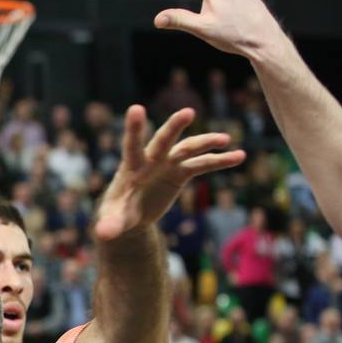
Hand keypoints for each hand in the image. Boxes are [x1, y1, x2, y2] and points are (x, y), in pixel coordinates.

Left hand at [94, 105, 244, 241]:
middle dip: (174, 127)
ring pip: (188, 148)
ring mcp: (166, 164)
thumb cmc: (116, 215)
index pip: (132, 145)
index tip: (136, 108)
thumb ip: (110, 225)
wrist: (130, 216)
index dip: (134, 129)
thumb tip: (102, 234)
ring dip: (205, 143)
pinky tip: (239, 156)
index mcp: (130, 168)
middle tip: (187, 113)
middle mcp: (150, 160)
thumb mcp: (113, 221)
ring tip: (226, 139)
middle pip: (163, 141)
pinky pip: (202, 165)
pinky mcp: (179, 173)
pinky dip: (219, 161)